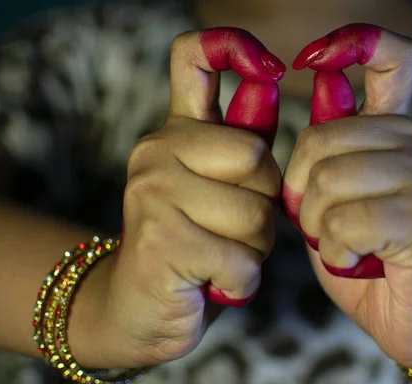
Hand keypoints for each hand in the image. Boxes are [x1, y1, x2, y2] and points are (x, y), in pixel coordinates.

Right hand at [96, 28, 283, 367]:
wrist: (140, 308)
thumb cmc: (194, 246)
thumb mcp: (221, 190)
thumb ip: (244, 142)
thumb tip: (268, 85)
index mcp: (177, 132)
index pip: (194, 56)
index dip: (235, 46)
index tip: (271, 68)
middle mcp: (157, 149)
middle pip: (258, 160)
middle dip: (265, 207)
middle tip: (233, 231)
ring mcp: (152, 191)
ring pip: (256, 216)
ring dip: (254, 251)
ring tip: (219, 258)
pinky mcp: (160, 239)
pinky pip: (242, 262)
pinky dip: (241, 284)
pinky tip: (213, 284)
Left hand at [282, 24, 411, 378]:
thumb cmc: (372, 260)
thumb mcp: (334, 201)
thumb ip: (328, 149)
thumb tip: (323, 82)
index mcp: (397, 130)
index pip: (392, 58)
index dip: (352, 43)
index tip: (311, 59)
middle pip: (317, 140)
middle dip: (302, 196)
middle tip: (328, 228)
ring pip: (326, 183)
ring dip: (318, 229)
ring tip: (348, 248)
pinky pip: (343, 222)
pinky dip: (336, 252)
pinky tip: (361, 262)